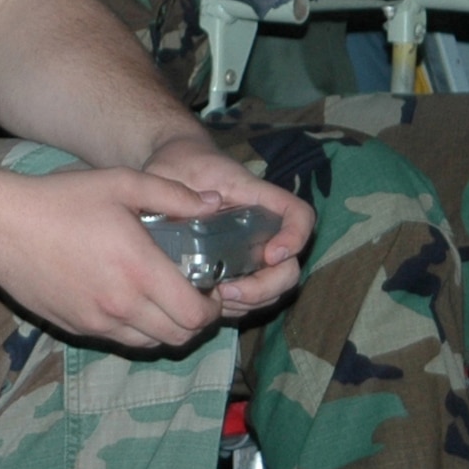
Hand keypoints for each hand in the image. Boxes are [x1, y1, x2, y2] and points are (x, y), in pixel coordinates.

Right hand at [0, 165, 225, 348]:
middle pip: (179, 337)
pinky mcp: (77, 329)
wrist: (0, 227)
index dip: (212, 307)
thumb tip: (213, 204)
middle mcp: (123, 305)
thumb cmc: (59, 199)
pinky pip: (119, 340)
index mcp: (139, 271)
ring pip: (150, 343)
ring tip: (159, 296)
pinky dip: (133, 327)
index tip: (210, 287)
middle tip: (190, 294)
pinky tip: (123, 297)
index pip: (196, 316)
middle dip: (194, 320)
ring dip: (164, 326)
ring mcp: (98, 322)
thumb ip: (171, 194)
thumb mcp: (118, 182)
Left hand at [145, 133, 312, 317]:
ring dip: (252, 301)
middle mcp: (261, 225)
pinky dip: (239, 306)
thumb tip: (206, 211)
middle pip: (289, 266)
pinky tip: (211, 302)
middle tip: (228, 291)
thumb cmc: (178, 163)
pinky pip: (252, 294)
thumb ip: (175, 190)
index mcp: (254, 195)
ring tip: (215, 299)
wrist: (175, 165)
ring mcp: (252, 248)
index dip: (295, 237)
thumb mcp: (170, 169)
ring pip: (274, 286)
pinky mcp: (238, 265)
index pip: (297, 213)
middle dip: (266, 287)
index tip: (270, 254)